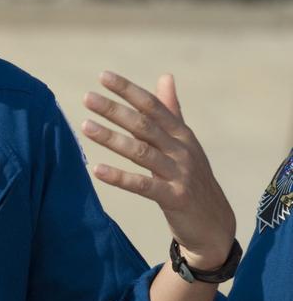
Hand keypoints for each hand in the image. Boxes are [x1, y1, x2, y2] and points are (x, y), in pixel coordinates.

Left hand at [81, 71, 235, 268]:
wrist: (215, 224)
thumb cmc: (193, 179)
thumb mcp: (185, 143)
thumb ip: (172, 110)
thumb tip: (165, 76)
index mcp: (182, 134)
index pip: (153, 106)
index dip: (129, 90)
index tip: (103, 76)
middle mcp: (181, 150)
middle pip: (144, 125)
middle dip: (115, 110)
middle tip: (88, 97)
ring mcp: (179, 174)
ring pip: (141, 151)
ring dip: (112, 138)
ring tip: (85, 126)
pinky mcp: (174, 197)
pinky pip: (143, 185)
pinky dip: (120, 177)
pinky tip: (97, 170)